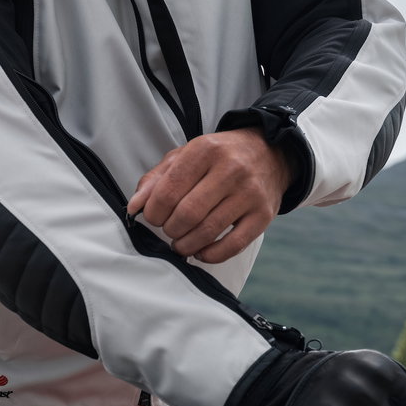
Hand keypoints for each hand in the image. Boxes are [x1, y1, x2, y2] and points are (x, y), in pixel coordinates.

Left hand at [127, 128, 292, 262]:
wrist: (270, 153)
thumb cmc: (221, 156)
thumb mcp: (186, 155)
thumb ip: (157, 179)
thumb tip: (134, 207)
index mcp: (205, 150)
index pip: (168, 191)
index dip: (153, 212)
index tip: (153, 217)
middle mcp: (230, 169)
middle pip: (187, 214)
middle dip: (170, 229)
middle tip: (169, 229)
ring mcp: (249, 193)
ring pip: (208, 231)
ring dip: (186, 245)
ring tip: (180, 244)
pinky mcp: (263, 215)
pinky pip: (234, 245)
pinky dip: (211, 255)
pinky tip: (202, 252)